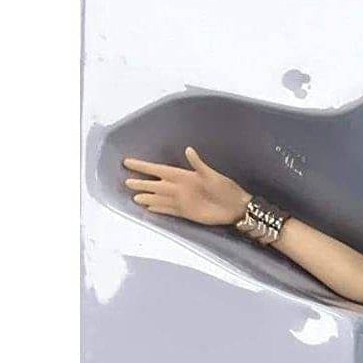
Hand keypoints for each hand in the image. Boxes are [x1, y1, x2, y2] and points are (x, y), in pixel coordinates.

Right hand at [123, 147, 248, 227]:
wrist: (236, 207)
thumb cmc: (226, 188)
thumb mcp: (212, 175)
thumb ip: (198, 164)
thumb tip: (189, 150)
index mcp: (184, 176)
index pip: (159, 170)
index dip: (144, 166)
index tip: (128, 162)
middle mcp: (179, 188)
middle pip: (156, 184)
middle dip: (142, 182)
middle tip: (126, 181)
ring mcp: (182, 200)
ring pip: (159, 198)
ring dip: (147, 197)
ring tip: (133, 197)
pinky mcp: (187, 212)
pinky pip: (169, 210)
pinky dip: (159, 209)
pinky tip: (149, 208)